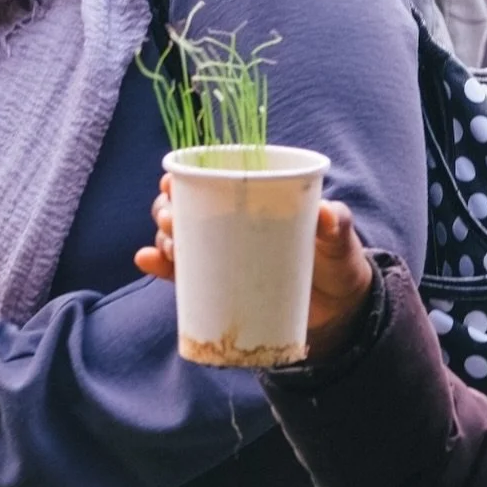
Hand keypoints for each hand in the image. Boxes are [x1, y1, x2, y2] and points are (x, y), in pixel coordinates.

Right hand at [135, 179, 373, 362]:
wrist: (339, 310)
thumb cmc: (338, 263)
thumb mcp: (340, 241)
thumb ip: (337, 224)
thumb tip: (326, 214)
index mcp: (255, 199)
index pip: (212, 179)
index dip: (184, 175)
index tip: (170, 180)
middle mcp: (232, 222)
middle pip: (185, 207)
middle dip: (166, 209)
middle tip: (170, 219)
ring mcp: (224, 255)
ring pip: (178, 238)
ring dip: (162, 238)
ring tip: (168, 246)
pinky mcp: (220, 285)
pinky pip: (183, 274)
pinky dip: (161, 267)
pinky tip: (145, 261)